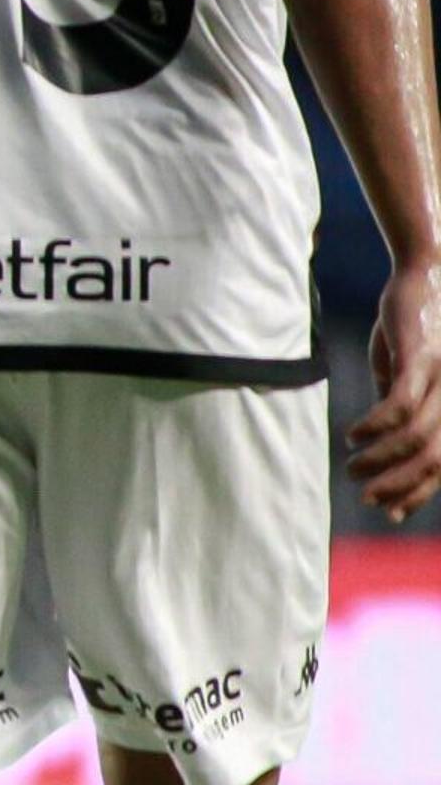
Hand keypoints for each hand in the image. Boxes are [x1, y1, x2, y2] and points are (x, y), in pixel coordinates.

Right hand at [352, 257, 440, 519]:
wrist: (427, 272)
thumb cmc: (415, 323)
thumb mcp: (405, 371)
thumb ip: (398, 404)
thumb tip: (383, 442)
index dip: (419, 493)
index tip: (389, 512)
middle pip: (435, 459)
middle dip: (400, 487)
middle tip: (366, 497)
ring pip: (419, 439)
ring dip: (382, 460)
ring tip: (352, 467)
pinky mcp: (422, 358)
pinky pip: (401, 405)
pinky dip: (375, 427)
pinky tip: (354, 435)